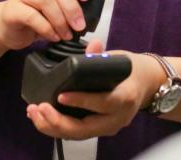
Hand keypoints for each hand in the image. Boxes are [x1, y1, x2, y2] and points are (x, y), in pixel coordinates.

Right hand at [0, 0, 91, 49]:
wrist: (7, 27)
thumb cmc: (36, 16)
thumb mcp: (55, 6)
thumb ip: (68, 2)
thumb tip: (90, 10)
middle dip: (71, 7)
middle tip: (79, 25)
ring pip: (45, 0)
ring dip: (60, 19)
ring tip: (67, 34)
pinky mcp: (12, 10)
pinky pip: (32, 16)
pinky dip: (47, 28)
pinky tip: (54, 36)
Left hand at [25, 39, 165, 139]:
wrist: (147, 85)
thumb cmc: (131, 70)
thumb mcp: (120, 59)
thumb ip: (103, 55)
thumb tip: (92, 45)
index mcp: (125, 98)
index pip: (102, 103)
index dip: (81, 101)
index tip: (61, 95)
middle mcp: (117, 118)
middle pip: (85, 128)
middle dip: (58, 121)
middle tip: (38, 108)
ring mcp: (108, 127)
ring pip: (77, 135)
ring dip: (52, 127)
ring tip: (34, 113)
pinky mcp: (98, 130)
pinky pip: (76, 133)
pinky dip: (56, 127)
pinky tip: (41, 118)